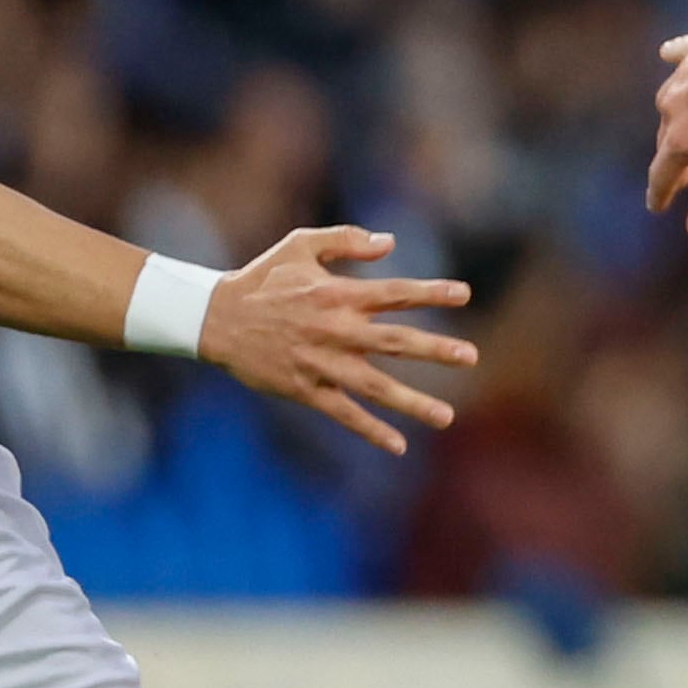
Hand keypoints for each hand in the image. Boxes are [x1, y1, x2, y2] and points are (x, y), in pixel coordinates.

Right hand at [195, 227, 477, 456]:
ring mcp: (323, 363)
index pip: (396, 293)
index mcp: (339, 294)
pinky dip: (370, 430)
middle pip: (396, 341)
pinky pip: (344, 413)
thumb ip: (346, 241)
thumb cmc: (262, 278)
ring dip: (412, 401)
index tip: (464, 293)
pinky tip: (398, 445)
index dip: (431, 292)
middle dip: (435, 349)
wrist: (217, 318)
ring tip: (446, 417)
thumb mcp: (300, 244)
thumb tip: (390, 243)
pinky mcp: (306, 389)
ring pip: (376, 386)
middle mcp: (337, 330)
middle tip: (470, 356)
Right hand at [647, 0, 687, 238]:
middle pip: (666, 139)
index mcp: (682, 141)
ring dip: (677, 117)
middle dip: (672, 160)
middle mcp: (672, 107)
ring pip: (671, 102)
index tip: (657, 206)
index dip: (660, 194)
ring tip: (686, 125)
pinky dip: (676, 62)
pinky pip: (681, 57)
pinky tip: (669, 56)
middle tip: (684, 176)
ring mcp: (683, 75)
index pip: (662, 175)